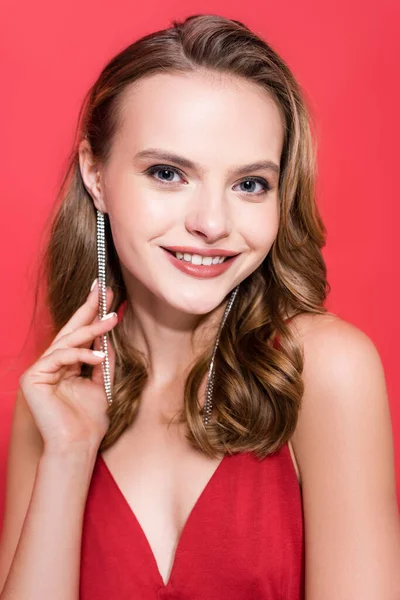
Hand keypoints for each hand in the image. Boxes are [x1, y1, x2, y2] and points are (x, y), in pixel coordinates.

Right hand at [19, 281, 117, 454]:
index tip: (106, 295)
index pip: (78, 334)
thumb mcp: (102, 383)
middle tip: (104, 289)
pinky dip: (81, 354)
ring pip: (67, 341)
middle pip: (70, 330)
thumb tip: (108, 335)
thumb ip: (102, 360)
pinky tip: (98, 356)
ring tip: (112, 321)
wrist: (78, 445)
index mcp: (65, 365)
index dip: (91, 313)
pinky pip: (60, 356)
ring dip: (92, 330)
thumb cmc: (88, 421)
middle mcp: (51, 364)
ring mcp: (40, 370)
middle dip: (89, 308)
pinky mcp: (33, 377)